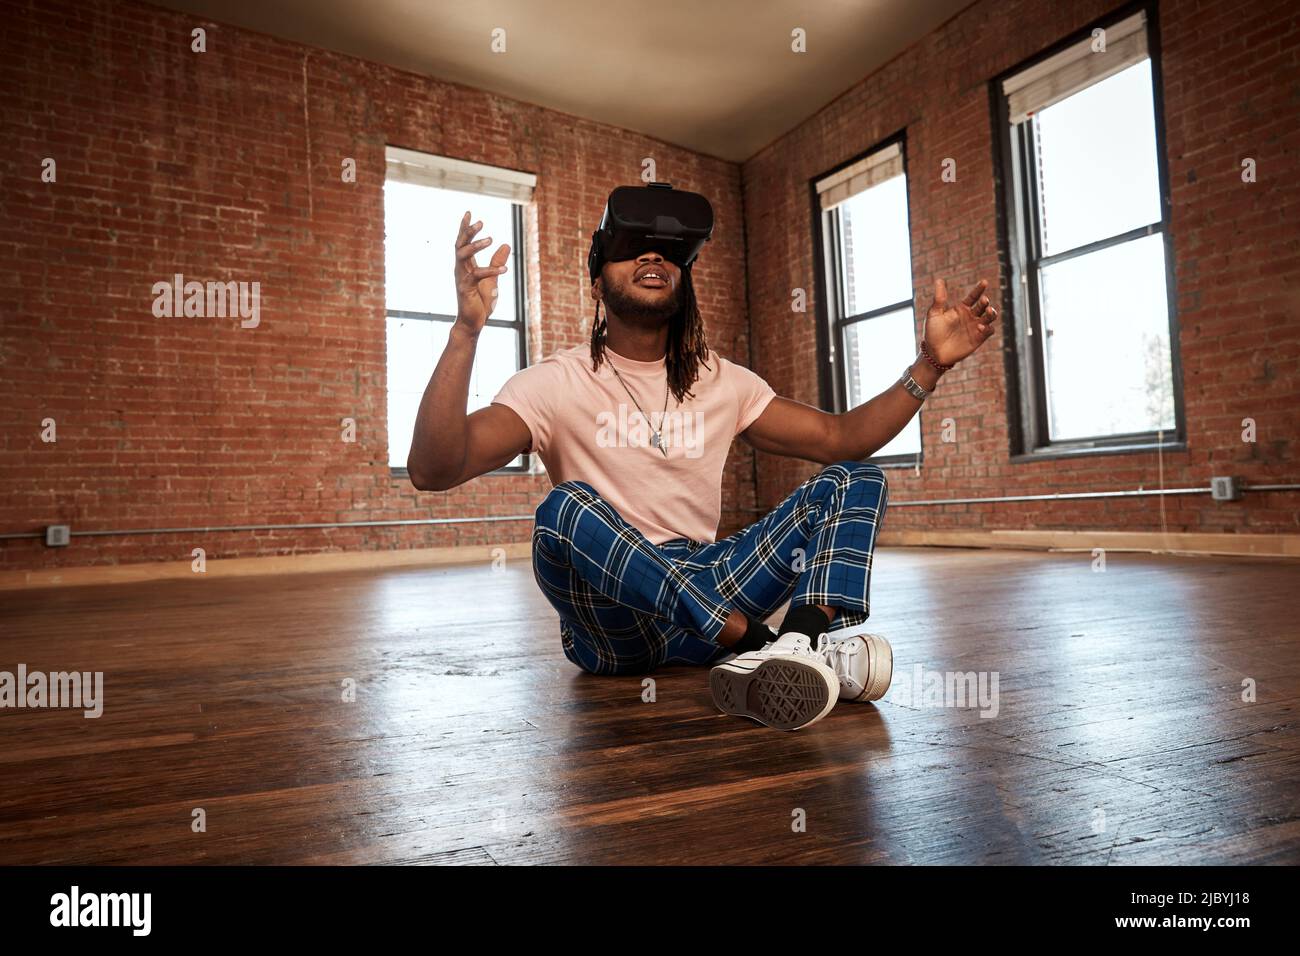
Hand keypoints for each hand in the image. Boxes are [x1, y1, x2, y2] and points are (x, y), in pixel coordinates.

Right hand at [454, 211, 509, 334]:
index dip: (465, 227)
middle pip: (460, 245)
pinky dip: (490, 271)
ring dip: (476, 246)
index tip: (469, 212)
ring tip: (491, 239)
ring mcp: (461, 278)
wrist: (473, 323)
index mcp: (466, 265)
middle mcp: (461, 269)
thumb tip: (506, 244)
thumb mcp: (493, 278)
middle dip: (468, 232)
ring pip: (463, 256)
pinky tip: (505, 269)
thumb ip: (497, 262)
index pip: (463, 242)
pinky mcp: (465, 289)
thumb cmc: (480, 302)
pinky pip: (477, 275)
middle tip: (480, 221)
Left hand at [921, 277, 998, 366]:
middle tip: (984, 300)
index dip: (979, 289)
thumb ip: (939, 298)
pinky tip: (981, 326)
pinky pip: (989, 331)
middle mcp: (970, 317)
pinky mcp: (978, 339)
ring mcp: (975, 328)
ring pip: (989, 317)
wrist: (934, 353)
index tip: (984, 282)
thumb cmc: (932, 333)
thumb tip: (939, 280)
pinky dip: (989, 328)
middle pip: (983, 306)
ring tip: (988, 311)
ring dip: (991, 313)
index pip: (973, 296)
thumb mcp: (934, 314)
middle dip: (985, 302)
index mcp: (961, 309)